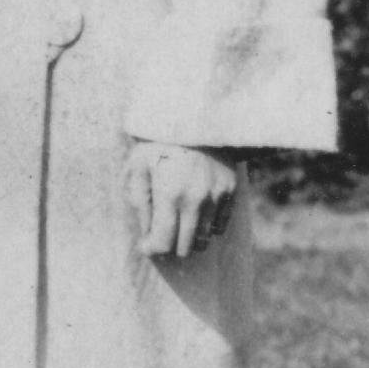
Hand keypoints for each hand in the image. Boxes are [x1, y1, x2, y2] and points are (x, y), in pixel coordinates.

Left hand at [125, 140, 237, 260]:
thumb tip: (146, 232)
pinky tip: (194, 211)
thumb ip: (139, 201)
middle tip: (160, 233)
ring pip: (204, 240)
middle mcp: (196, 200)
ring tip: (177, 222)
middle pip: (185, 248)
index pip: (163, 242)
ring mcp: (216, 196)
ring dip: (189, 238)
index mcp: (169, 194)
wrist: (197, 118)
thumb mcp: (138, 165)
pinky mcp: (230, 191)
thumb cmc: (160, 141)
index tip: (146, 244)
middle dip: (169, 245)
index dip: (151, 249)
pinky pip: (219, 226)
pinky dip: (206, 225)